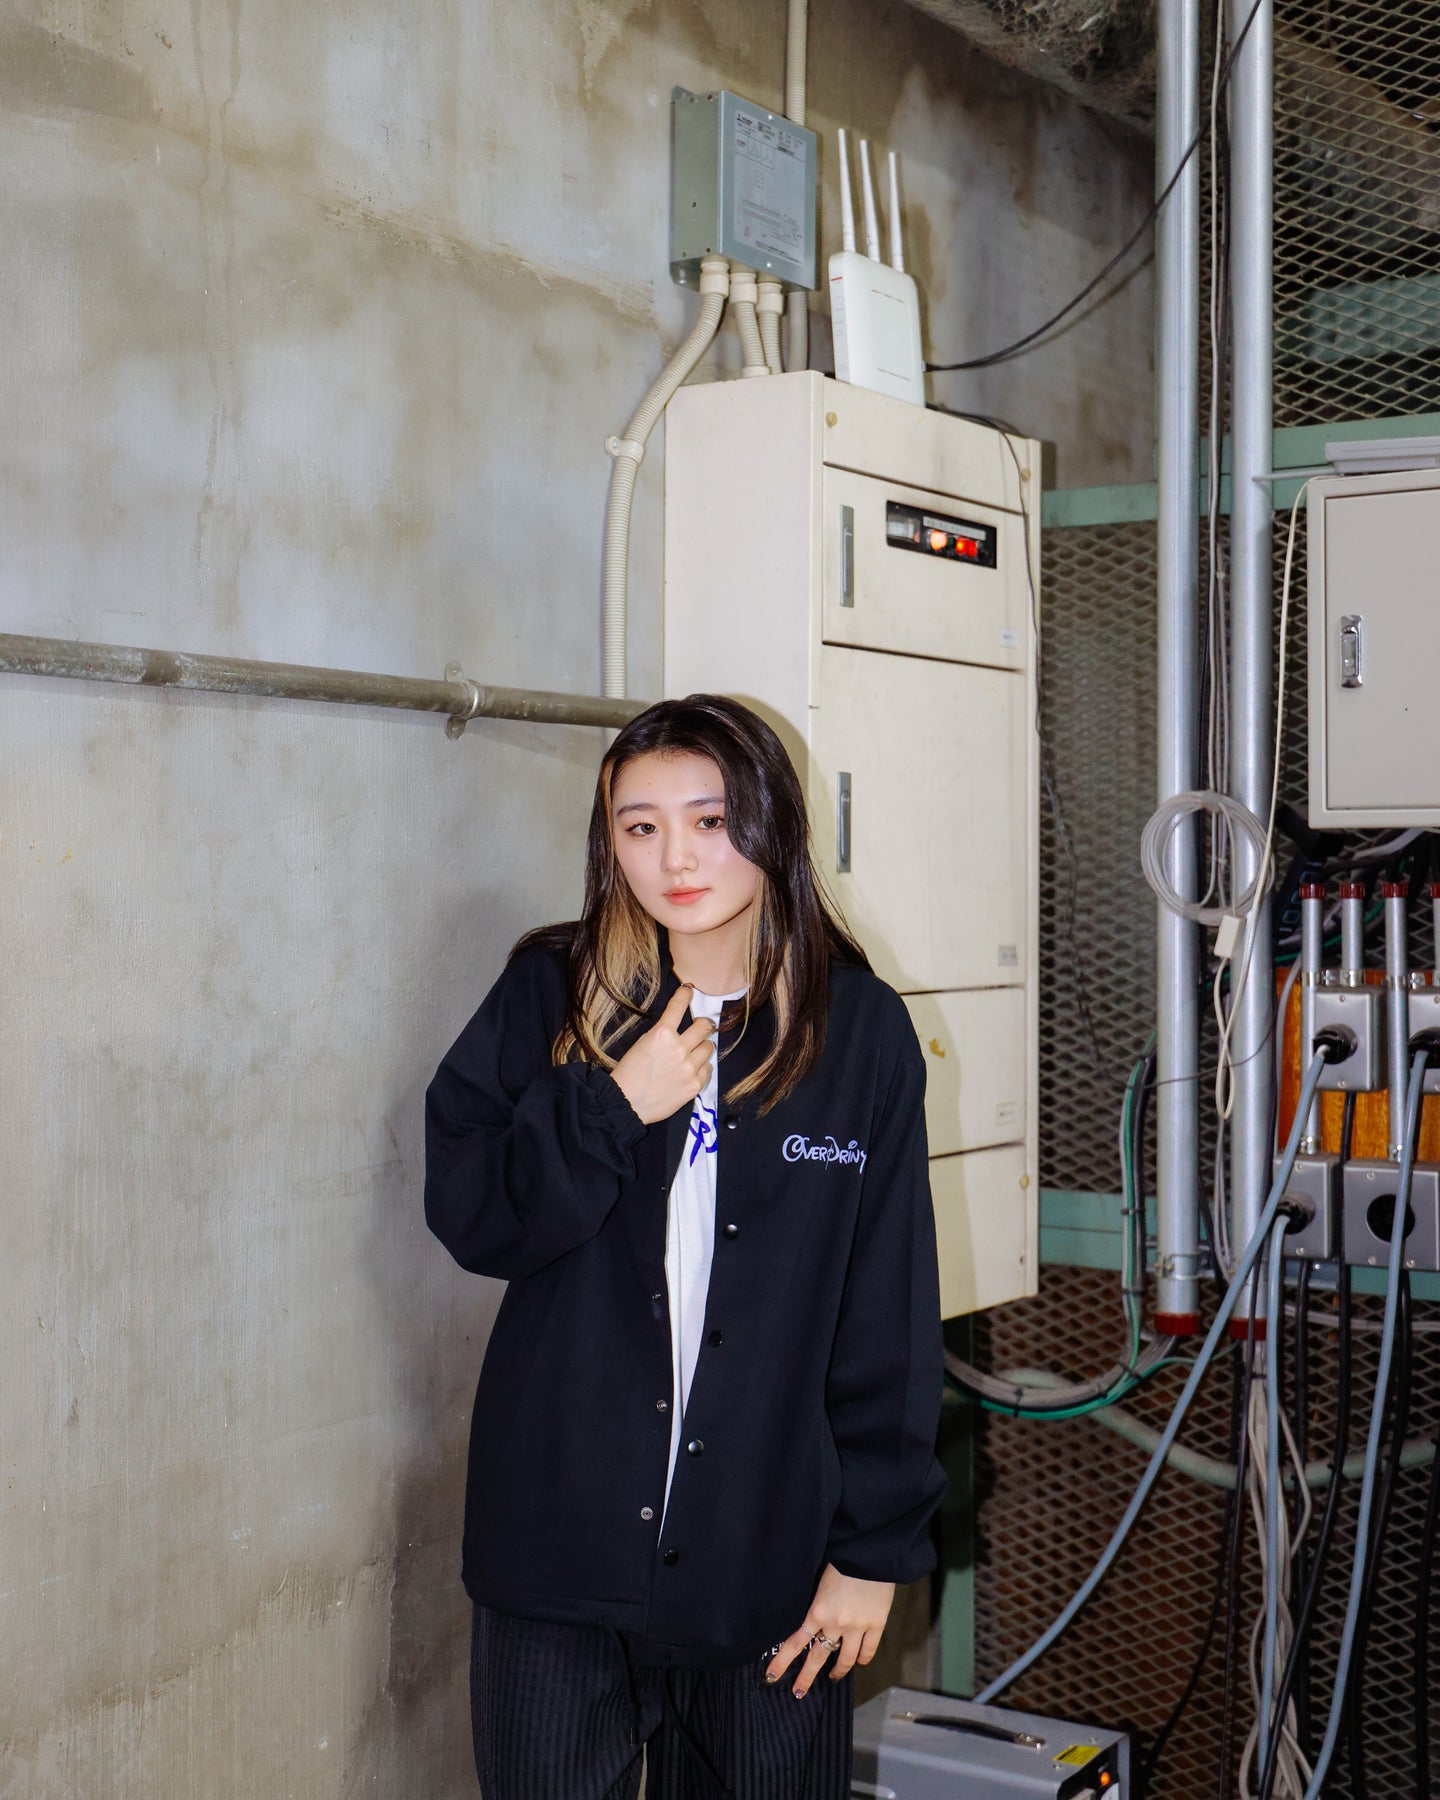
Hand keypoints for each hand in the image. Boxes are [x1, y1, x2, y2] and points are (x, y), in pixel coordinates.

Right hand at [610, 985, 715, 1124]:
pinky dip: (701, 1067)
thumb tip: (676, 1027)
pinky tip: (691, 1070)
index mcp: (661, 1034)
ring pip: (709, 1048)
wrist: (626, 1103)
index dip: (685, 995)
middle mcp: (678, 1048)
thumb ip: (662, 1035)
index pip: (678, 1007)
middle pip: (704, 1027)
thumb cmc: (629, 1073)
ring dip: (702, 1047)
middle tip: (703, 1026)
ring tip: (694, 1053)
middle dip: (704, 1024)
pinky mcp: (694, 1085)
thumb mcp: (641, 1044)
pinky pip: (708, 1069)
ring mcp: (689, 1068)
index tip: (689, 990)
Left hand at [765, 1565, 894, 1696]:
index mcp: (817, 1611)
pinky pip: (868, 1650)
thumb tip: (809, 1617)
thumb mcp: (819, 1580)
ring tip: (833, 1677)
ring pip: (845, 1659)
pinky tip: (858, 1662)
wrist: (870, 1552)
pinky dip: (862, 1659)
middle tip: (798, 1693)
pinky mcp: (876, 1624)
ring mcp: (857, 1627)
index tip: (771, 1676)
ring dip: (838, 1671)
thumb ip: (815, 1602)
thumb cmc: (842, 1559)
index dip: (782, 1661)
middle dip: (806, 1677)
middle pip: (818, 1658)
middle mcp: (835, 1624)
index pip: (795, 1643)